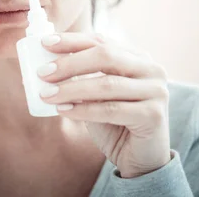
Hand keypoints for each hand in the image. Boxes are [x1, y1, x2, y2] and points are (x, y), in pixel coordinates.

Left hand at [38, 33, 171, 177]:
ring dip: (71, 89)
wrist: (142, 158)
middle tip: (43, 73)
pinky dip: (83, 110)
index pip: (102, 41)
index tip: (45, 43)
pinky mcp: (153, 115)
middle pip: (106, 56)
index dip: (72, 41)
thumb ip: (80, 79)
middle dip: (70, 63)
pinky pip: (111, 110)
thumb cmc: (116, 123)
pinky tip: (63, 111)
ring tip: (46, 94)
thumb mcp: (97, 96)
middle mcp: (151, 69)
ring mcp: (156, 91)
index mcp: (137, 57)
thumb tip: (45, 67)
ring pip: (106, 84)